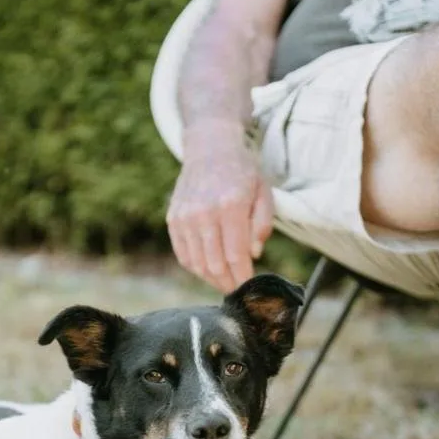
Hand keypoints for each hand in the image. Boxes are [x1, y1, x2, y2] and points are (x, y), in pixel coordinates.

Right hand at [167, 120, 273, 292]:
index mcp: (230, 205)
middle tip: (238, 291)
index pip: (235, 256)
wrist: (210, 148)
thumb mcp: (264, 192)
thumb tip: (253, 255)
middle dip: (228, 283)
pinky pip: (183, 254)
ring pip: (197, 264)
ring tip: (224, 281)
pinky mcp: (173, 219)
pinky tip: (208, 269)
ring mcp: (185, 216)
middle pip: (214, 264)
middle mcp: (204, 212)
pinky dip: (196, 268)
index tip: (250, 289)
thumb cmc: (242, 172)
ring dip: (211, 279)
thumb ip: (262, 225)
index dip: (243, 278)